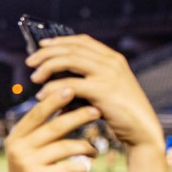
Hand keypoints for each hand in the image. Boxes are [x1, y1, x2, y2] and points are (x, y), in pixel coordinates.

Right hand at [4, 86, 99, 171]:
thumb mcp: (29, 150)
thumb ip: (41, 131)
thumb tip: (63, 102)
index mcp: (16, 137)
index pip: (38, 113)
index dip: (55, 100)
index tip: (73, 88)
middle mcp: (19, 149)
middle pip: (54, 127)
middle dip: (78, 117)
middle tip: (96, 111)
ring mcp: (28, 165)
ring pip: (66, 147)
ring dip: (85, 147)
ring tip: (93, 151)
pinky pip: (70, 167)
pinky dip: (83, 166)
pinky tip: (86, 167)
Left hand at [26, 35, 162, 150]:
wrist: (142, 130)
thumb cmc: (119, 113)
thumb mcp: (104, 90)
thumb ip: (85, 81)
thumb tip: (53, 82)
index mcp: (113, 58)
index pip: (82, 41)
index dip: (59, 41)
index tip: (41, 45)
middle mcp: (111, 62)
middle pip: (72, 48)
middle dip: (47, 53)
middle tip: (29, 62)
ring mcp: (108, 74)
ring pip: (69, 61)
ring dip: (47, 67)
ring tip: (34, 78)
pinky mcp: (103, 91)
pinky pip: (70, 85)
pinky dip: (52, 89)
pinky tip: (42, 96)